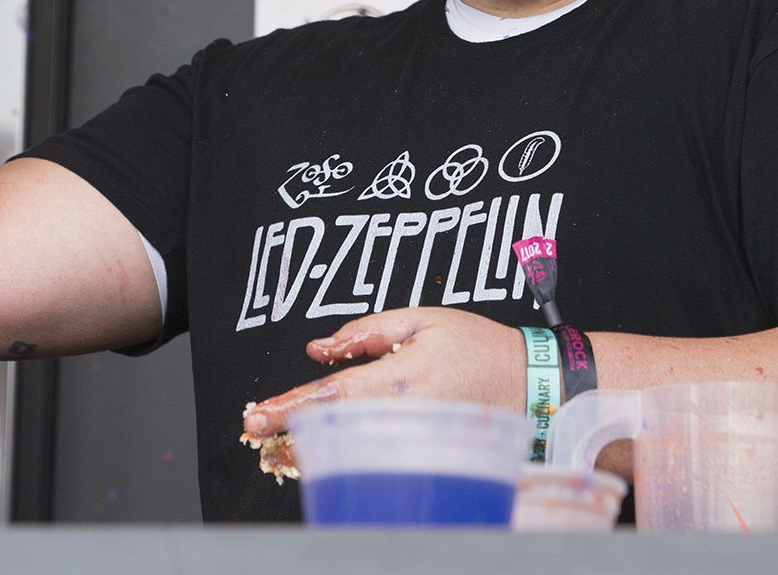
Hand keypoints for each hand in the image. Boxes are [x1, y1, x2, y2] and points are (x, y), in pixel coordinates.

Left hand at [241, 307, 525, 437]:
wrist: (523, 381)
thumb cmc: (475, 346)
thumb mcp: (422, 318)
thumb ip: (367, 331)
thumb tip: (320, 347)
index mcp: (400, 377)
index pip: (332, 395)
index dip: (289, 408)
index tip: (255, 418)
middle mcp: (402, 415)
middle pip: (331, 432)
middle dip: (286, 435)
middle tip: (253, 431)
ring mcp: (411, 440)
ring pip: (348, 452)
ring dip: (306, 450)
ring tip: (276, 445)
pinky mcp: (419, 452)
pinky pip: (371, 458)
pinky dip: (340, 455)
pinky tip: (320, 449)